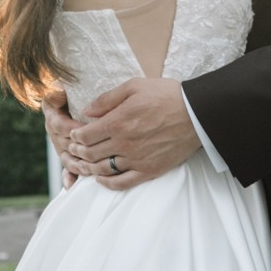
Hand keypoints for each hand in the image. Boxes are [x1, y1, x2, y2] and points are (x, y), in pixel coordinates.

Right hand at [41, 90, 91, 185]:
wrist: (85, 98)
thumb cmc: (81, 91)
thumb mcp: (69, 87)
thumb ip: (61, 89)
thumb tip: (57, 91)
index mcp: (53, 115)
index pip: (58, 124)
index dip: (71, 128)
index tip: (85, 129)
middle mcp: (55, 132)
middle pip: (64, 144)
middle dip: (78, 150)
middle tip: (95, 154)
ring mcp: (61, 146)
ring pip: (66, 158)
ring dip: (76, 165)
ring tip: (88, 169)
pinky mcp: (68, 156)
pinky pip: (66, 170)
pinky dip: (68, 178)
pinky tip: (72, 185)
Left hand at [67, 77, 197, 190]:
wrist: (196, 114)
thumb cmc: (166, 96)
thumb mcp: (134, 86)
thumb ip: (107, 99)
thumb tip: (86, 111)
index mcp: (118, 122)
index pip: (85, 135)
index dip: (75, 136)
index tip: (73, 134)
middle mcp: (124, 143)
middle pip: (90, 154)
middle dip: (77, 152)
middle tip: (73, 150)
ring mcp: (137, 159)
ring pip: (102, 170)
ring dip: (87, 168)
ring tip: (82, 164)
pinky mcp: (149, 171)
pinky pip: (123, 183)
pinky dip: (108, 184)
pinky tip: (101, 179)